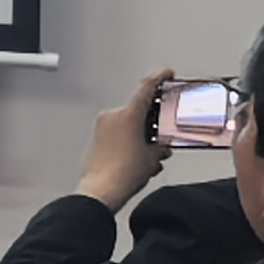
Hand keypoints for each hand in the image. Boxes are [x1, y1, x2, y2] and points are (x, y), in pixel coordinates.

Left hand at [77, 72, 169, 211]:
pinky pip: (118, 134)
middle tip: (164, 135)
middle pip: (138, 111)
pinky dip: (130, 142)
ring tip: (151, 155)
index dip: (159, 78)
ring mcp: (102, 126)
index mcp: (128, 115)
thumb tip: (161, 147)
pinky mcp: (96, 138)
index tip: (166, 73)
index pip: (146, 88)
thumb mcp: (152, 158)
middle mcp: (112, 116)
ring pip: (128, 124)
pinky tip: (139, 159)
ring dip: (141, 135)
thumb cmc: (124, 173)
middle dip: (153, 123)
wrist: (101, 191)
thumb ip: (160, 146)